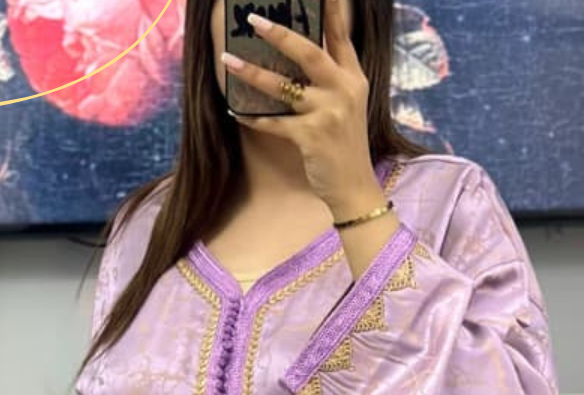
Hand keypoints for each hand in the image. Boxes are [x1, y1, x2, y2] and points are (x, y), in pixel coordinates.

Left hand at [220, 0, 383, 219]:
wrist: (354, 188)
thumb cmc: (345, 147)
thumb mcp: (347, 107)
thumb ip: (331, 80)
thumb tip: (297, 58)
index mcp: (354, 79)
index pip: (341, 35)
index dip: (331, 9)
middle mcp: (344, 90)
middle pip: (309, 52)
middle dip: (280, 33)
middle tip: (253, 19)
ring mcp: (328, 113)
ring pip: (283, 86)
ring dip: (252, 73)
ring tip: (228, 60)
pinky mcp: (312, 137)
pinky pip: (274, 123)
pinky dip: (254, 119)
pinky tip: (237, 113)